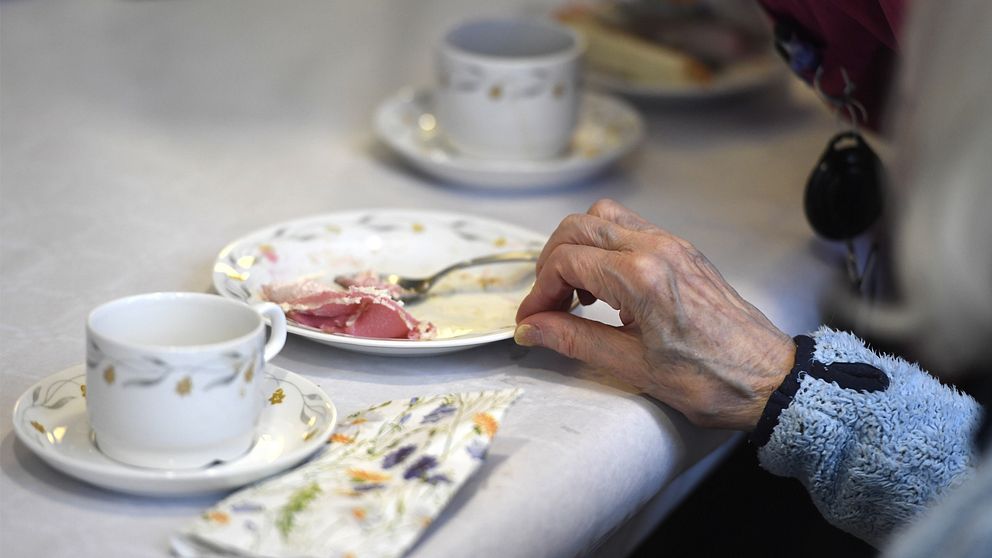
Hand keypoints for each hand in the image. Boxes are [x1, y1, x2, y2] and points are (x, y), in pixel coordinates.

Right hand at [515, 199, 795, 430]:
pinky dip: (605, 247)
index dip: (538, 291)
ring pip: (604, 218)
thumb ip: (574, 340)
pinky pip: (631, 229)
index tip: (531, 319)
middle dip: (551, 263)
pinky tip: (608, 287)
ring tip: (577, 292)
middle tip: (547, 303)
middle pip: (578, 228)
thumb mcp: (633, 367)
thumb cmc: (712, 379)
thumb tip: (532, 328)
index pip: (566, 261)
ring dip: (578, 247)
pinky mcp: (683, 251)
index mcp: (642, 277)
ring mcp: (672, 245)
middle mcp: (656, 249)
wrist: (769, 378)